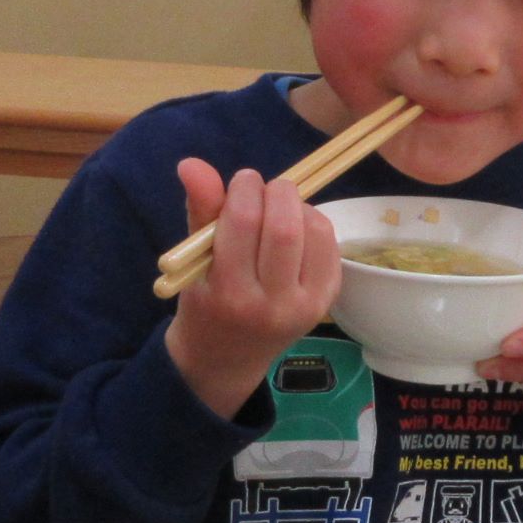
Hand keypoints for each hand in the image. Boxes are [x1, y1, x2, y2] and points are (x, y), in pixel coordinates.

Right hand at [164, 160, 342, 420]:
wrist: (226, 359)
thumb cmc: (204, 302)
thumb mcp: (192, 261)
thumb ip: (199, 211)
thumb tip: (192, 163)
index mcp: (228, 294)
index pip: (244, 224)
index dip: (245, 189)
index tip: (243, 180)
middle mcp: (270, 304)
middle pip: (285, 229)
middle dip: (277, 193)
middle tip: (265, 186)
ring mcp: (304, 306)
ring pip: (314, 234)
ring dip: (299, 207)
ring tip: (280, 206)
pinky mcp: (326, 302)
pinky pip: (330, 247)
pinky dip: (316, 224)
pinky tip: (298, 226)